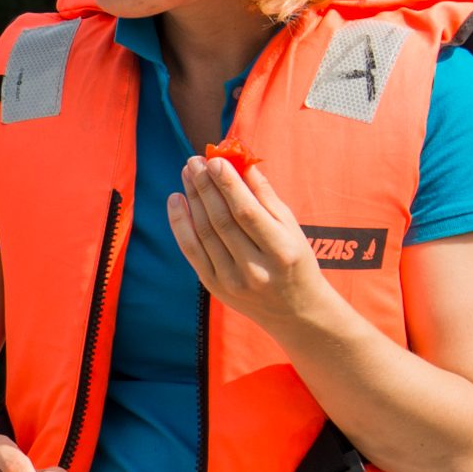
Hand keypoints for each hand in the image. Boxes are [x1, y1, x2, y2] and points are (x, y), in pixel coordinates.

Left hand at [167, 156, 340, 339]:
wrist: (294, 311)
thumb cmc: (296, 260)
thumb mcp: (292, 228)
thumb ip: (266, 197)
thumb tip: (242, 163)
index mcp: (280, 250)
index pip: (247, 213)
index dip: (228, 185)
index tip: (215, 160)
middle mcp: (254, 269)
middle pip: (221, 221)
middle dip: (205, 186)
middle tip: (195, 160)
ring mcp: (231, 281)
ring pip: (204, 233)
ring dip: (192, 199)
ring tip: (187, 172)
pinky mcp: (213, 286)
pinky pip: (191, 250)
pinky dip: (180, 224)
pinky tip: (176, 200)